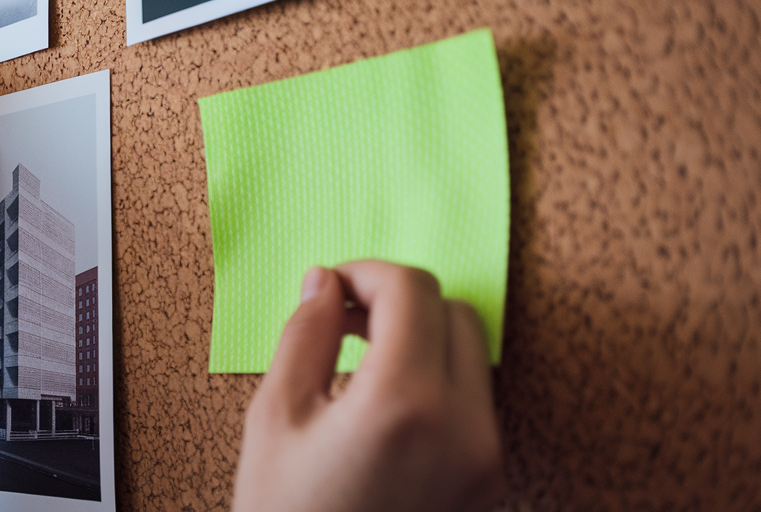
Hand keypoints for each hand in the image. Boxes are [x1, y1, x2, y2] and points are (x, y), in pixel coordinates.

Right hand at [233, 261, 504, 511]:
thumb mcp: (274, 420)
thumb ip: (305, 337)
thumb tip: (324, 285)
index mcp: (404, 403)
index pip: (412, 292)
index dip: (367, 274)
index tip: (333, 289)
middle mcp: (462, 428)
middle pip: (454, 313)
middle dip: (398, 303)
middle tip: (344, 320)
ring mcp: (483, 459)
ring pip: (470, 356)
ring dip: (420, 342)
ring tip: (357, 368)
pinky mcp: (486, 481)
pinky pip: (473, 403)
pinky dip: (435, 384)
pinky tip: (380, 410)